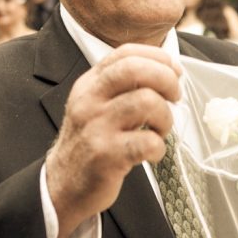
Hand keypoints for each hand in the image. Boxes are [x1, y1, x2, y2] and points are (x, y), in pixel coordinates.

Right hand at [45, 44, 181, 237]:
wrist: (62, 185)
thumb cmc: (89, 143)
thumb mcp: (95, 106)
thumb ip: (122, 87)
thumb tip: (167, 71)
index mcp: (90, 84)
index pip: (125, 53)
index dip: (157, 56)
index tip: (175, 70)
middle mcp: (90, 101)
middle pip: (135, 69)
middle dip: (167, 79)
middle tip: (175, 97)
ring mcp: (97, 127)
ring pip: (147, 102)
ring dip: (166, 117)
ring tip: (160, 130)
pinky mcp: (106, 156)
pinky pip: (147, 141)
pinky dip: (159, 147)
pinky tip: (152, 153)